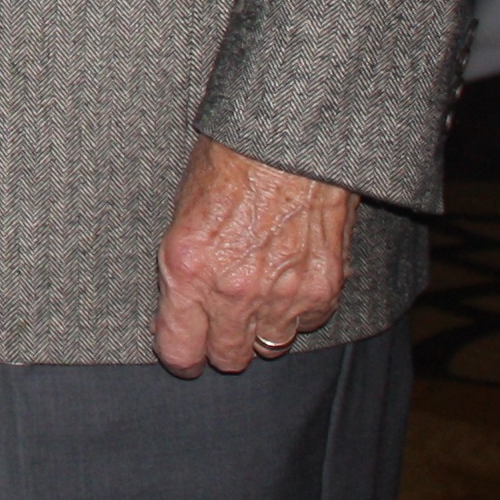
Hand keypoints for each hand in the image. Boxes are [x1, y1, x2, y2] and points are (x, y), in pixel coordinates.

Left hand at [153, 134, 354, 376]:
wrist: (289, 141)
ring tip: (258, 297)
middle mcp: (232, 291)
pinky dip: (298, 311)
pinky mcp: (322, 290)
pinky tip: (289, 280)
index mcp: (187, 270)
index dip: (180, 355)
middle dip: (222, 344)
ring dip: (261, 329)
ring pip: (269, 346)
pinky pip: (306, 324)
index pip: (178, 349)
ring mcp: (281, 294)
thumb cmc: (230, 163)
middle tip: (222, 322)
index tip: (184, 353)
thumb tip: (177, 311)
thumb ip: (181, 269)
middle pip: (228, 358)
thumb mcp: (182, 213)